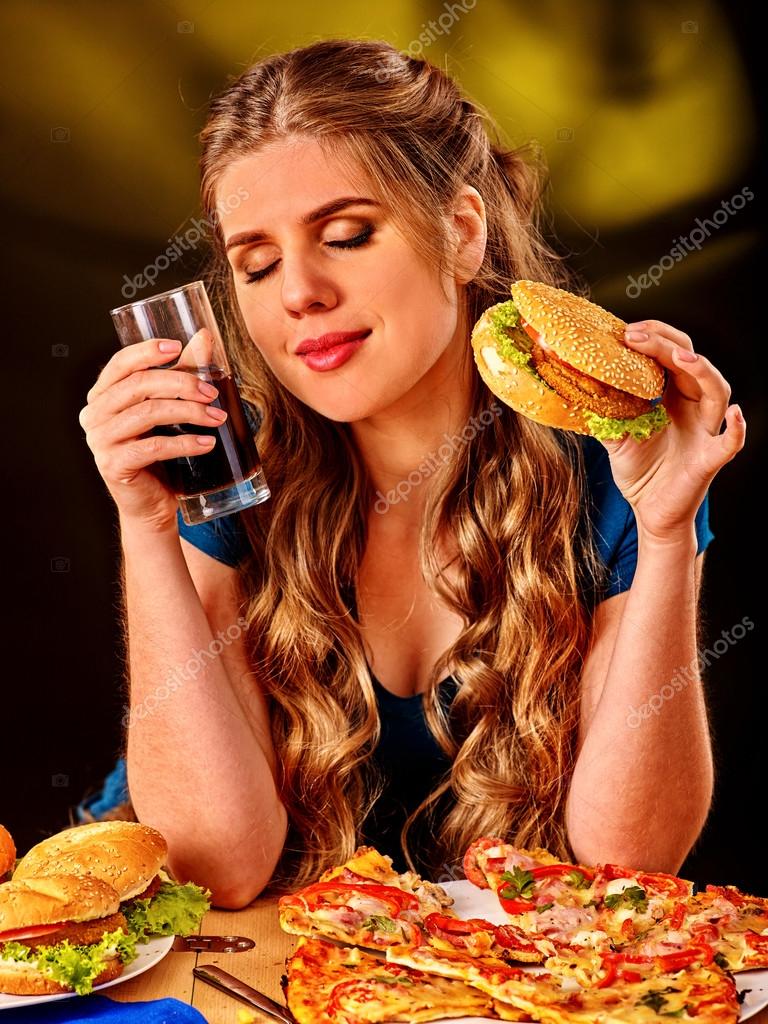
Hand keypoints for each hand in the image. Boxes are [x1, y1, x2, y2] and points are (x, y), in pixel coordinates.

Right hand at [78, 337, 226, 531]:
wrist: (152, 505)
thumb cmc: (161, 455)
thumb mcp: (172, 409)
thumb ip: (184, 373)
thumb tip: (205, 336)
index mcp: (103, 395)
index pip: (120, 364)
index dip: (147, 351)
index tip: (179, 347)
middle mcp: (95, 415)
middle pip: (138, 386)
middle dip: (181, 383)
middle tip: (212, 392)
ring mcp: (100, 441)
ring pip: (148, 413)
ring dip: (188, 412)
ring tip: (217, 418)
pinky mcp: (114, 465)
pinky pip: (152, 447)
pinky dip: (184, 443)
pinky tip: (207, 443)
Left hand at [598, 319, 744, 542]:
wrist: (651, 513)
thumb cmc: (640, 472)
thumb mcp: (614, 436)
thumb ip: (601, 411)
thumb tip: (571, 384)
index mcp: (674, 397)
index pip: (671, 355)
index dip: (653, 339)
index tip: (625, 331)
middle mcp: (694, 408)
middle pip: (692, 364)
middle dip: (667, 345)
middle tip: (637, 335)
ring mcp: (704, 432)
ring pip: (717, 392)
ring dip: (702, 371)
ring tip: (681, 357)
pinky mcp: (708, 460)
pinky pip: (729, 442)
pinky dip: (736, 429)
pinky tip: (735, 414)